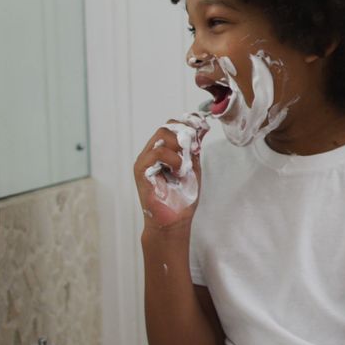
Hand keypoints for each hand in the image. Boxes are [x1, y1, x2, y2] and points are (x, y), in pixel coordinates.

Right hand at [133, 115, 208, 229]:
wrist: (175, 220)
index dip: (188, 124)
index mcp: (162, 151)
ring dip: (180, 148)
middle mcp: (151, 153)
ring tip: (184, 167)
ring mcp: (145, 160)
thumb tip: (201, 128)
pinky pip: (157, 152)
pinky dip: (173, 159)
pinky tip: (178, 172)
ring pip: (162, 135)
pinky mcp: (141, 170)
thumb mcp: (193, 167)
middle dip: (185, 134)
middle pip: (167, 127)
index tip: (202, 131)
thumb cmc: (182, 198)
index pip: (171, 126)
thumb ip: (194, 148)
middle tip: (194, 150)